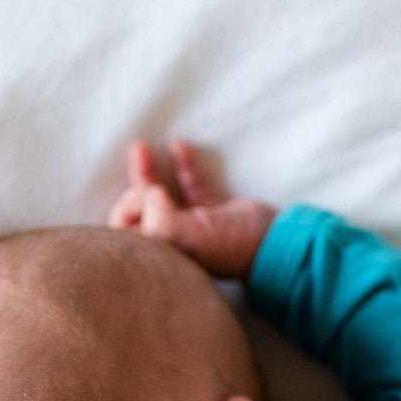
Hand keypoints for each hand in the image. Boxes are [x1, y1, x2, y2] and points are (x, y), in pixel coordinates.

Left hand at [107, 140, 276, 279]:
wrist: (274, 242)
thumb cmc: (229, 246)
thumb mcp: (189, 236)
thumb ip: (160, 219)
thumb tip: (149, 193)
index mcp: (162, 254)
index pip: (126, 231)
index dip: (130, 207)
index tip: (147, 196)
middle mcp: (172, 242)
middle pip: (139, 211)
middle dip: (137, 188)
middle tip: (151, 186)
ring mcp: (191, 226)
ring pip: (161, 196)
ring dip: (149, 171)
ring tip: (141, 147)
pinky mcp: (211, 211)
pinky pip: (191, 186)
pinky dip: (184, 166)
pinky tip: (179, 145)